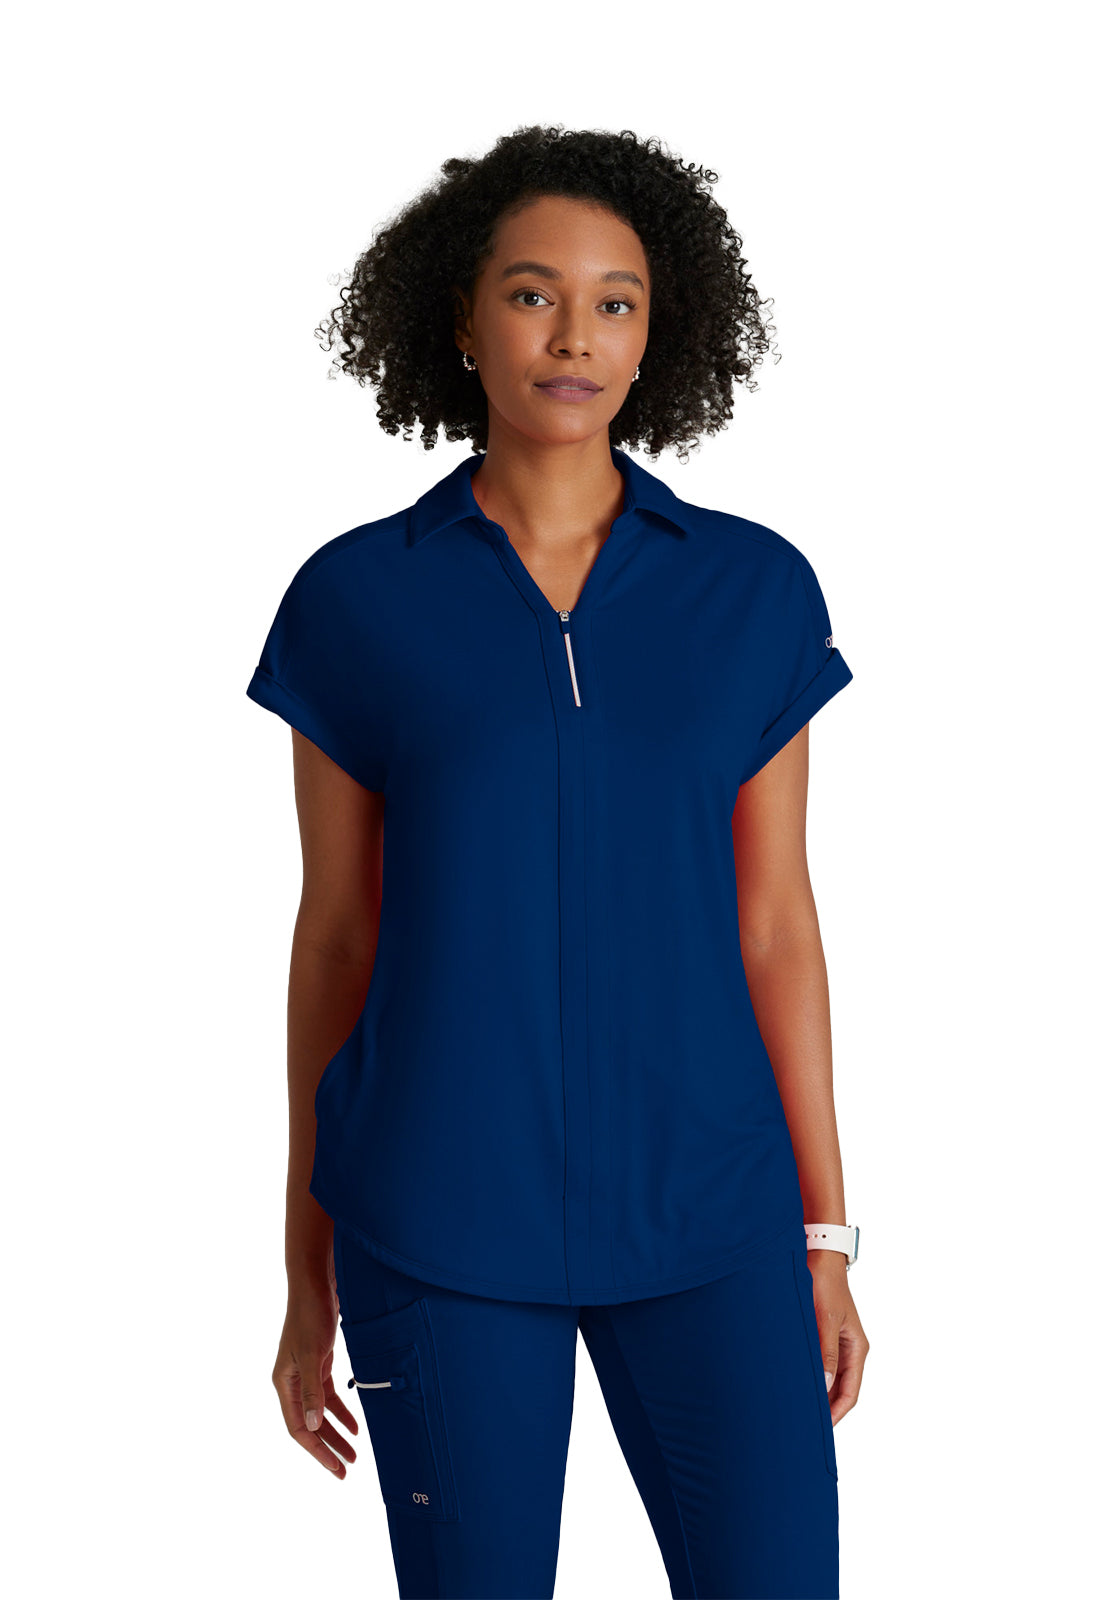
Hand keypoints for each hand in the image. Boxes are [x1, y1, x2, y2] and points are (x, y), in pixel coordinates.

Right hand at [272, 1273, 359, 1476]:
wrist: (315, 1284)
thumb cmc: (310, 1316)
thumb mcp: (313, 1354)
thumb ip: (312, 1391)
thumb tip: (313, 1426)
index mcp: (284, 1383)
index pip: (298, 1427)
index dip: (316, 1450)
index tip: (335, 1467)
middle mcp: (292, 1382)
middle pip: (310, 1425)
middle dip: (327, 1448)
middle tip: (346, 1469)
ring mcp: (306, 1373)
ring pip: (321, 1412)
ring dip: (336, 1432)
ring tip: (353, 1453)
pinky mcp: (319, 1363)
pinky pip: (329, 1396)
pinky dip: (341, 1411)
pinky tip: (355, 1424)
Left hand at [806, 1252, 868, 1424]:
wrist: (818, 1256)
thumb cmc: (824, 1285)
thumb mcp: (826, 1320)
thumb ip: (827, 1353)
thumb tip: (825, 1386)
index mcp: (857, 1349)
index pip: (851, 1393)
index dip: (836, 1414)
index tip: (819, 1429)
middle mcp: (850, 1349)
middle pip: (841, 1389)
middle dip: (826, 1408)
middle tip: (803, 1424)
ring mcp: (837, 1343)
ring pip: (829, 1378)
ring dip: (817, 1393)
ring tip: (797, 1409)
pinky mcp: (823, 1335)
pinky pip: (820, 1364)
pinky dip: (811, 1376)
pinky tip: (795, 1383)